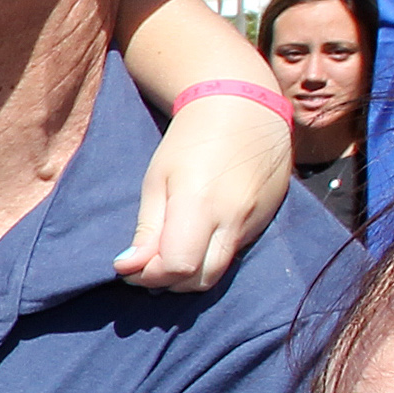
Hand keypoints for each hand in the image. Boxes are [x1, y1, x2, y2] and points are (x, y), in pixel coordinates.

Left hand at [117, 89, 293, 290]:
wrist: (245, 109)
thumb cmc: (191, 141)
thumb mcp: (157, 180)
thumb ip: (147, 229)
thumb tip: (128, 268)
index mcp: (199, 204)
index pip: (176, 266)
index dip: (149, 276)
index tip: (131, 266)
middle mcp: (232, 219)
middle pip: (199, 280)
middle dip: (167, 282)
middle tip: (146, 266)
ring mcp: (253, 223)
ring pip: (218, 273)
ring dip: (189, 276)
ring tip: (169, 256)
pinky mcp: (265, 222)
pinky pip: (234, 255)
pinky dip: (209, 258)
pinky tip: (196, 241)